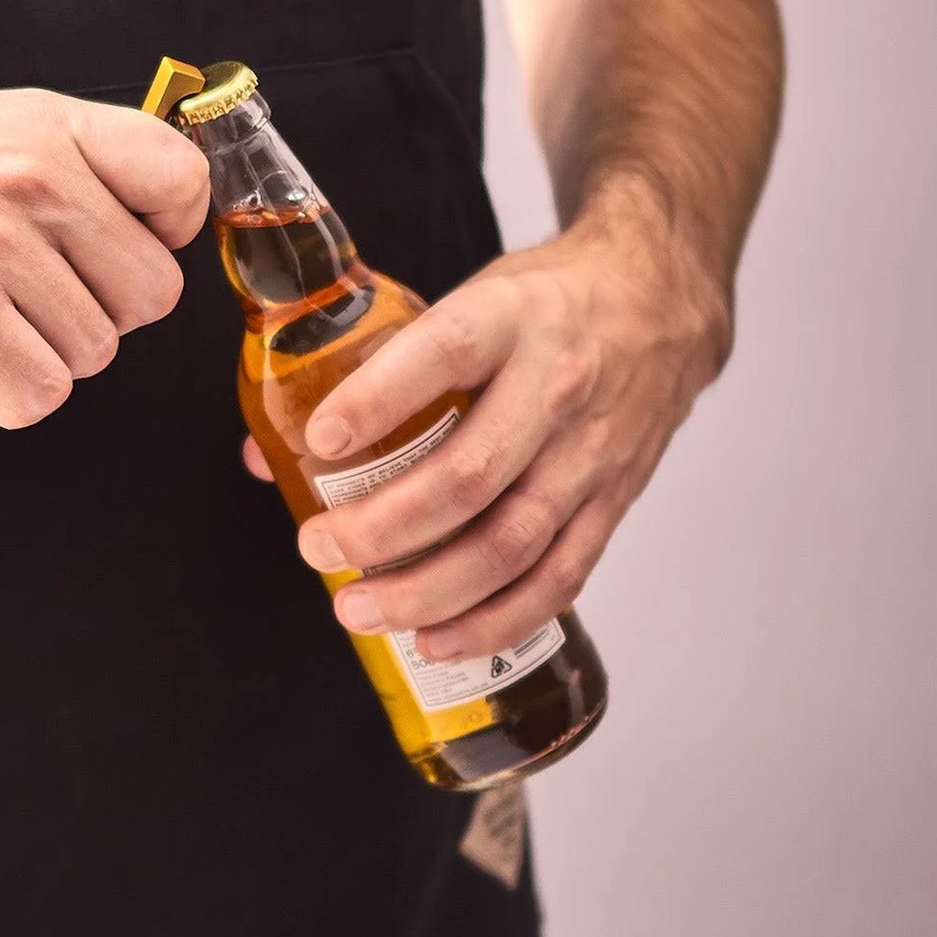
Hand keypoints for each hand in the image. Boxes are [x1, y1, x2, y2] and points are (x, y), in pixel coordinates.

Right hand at [0, 90, 209, 429]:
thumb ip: (62, 158)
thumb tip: (142, 213)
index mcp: (47, 127)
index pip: (183, 180)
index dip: (166, 235)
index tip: (113, 255)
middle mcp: (33, 177)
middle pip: (151, 293)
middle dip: (95, 317)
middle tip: (28, 306)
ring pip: (94, 353)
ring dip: (37, 359)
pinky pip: (39, 393)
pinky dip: (1, 398)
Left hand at [241, 183, 731, 657]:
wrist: (660, 299)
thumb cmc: (544, 302)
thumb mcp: (467, 297)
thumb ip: (378, 366)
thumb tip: (277, 445)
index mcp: (509, 318)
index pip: (441, 355)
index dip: (375, 402)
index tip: (316, 443)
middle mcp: (555, 387)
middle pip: (469, 476)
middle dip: (384, 528)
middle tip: (319, 549)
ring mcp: (590, 453)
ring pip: (511, 542)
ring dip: (427, 591)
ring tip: (359, 609)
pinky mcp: (614, 501)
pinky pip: (558, 577)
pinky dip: (495, 621)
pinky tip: (437, 639)